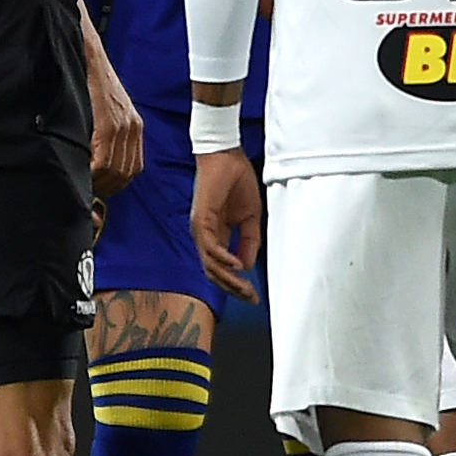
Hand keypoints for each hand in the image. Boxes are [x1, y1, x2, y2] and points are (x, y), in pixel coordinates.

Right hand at [88, 50, 143, 194]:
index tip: (96, 190)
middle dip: (104, 188)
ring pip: (114, 170)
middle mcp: (133, 126)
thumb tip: (94, 165)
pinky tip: (79, 169)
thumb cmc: (86, 79)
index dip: (113, 185)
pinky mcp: (109, 121)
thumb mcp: (103, 108)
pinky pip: (104, 159)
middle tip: (84, 189)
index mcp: (134, 126)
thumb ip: (103, 135)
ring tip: (79, 180)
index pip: (131, 170)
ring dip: (96, 182)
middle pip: (124, 174)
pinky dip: (92, 171)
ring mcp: (123, 124)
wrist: (84, 50)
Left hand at [192, 146, 265, 302]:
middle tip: (252, 298)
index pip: (222, 269)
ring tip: (245, 287)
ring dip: (228, 278)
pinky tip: (237, 266)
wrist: (227, 156)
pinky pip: (210, 246)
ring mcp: (200, 229)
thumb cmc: (237, 181)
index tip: (254, 296)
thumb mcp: (250, 217)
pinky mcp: (200, 220)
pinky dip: (223, 258)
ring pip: (210, 264)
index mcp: (216, 236)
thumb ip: (249, 241)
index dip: (238, 284)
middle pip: (214, 273)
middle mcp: (205, 237)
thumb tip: (247, 266)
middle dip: (234, 288)